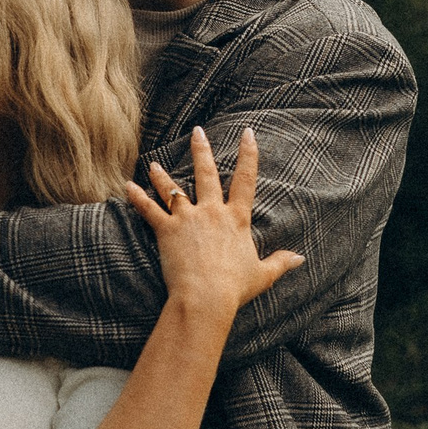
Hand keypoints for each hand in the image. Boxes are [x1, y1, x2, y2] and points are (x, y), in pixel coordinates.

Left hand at [124, 127, 302, 331]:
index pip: (246, 180)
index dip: (248, 155)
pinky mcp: (166, 230)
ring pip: (174, 189)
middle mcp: (212, 212)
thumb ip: (281, 262)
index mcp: (237, 219)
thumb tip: (300, 258)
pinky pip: (148, 210)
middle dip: (202, 150)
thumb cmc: (234, 288)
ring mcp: (188, 219)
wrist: (206, 297)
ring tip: (153, 164)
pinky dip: (137, 198)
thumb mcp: (263, 274)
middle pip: (207, 174)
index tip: (248, 133)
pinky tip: (127, 186)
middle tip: (197, 131)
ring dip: (162, 176)